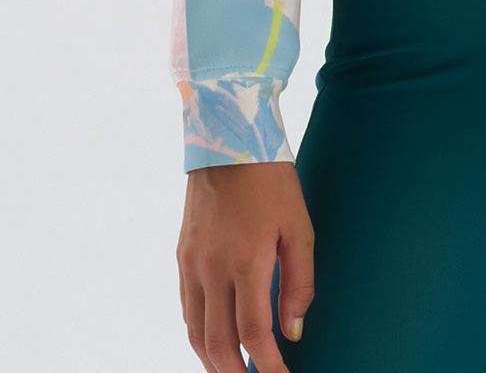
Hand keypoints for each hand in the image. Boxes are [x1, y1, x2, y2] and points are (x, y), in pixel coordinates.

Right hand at [177, 162, 314, 371]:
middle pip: (219, 345)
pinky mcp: (182, 256)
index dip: (267, 365)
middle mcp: (212, 268)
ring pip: (196, 333)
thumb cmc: (271, 180)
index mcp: (246, 261)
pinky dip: (200, 335)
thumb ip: (299, 282)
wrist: (228, 140)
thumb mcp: (299, 226)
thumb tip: (294, 330)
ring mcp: (192, 263)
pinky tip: (215, 343)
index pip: (254, 334)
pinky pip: (186, 309)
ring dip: (214, 362)